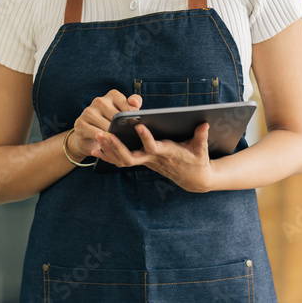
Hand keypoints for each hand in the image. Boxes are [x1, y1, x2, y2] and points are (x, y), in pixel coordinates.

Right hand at [68, 90, 142, 160]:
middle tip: (130, 134)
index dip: (132, 112)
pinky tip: (107, 142)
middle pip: (116, 114)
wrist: (88, 137)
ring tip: (120, 140)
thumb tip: (136, 105)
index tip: (137, 120)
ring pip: (106, 124)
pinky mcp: (80, 123)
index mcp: (112, 96)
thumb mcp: (122, 115)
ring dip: (114, 133)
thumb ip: (132, 106)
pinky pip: (95, 132)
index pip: (126, 101)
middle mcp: (99, 101)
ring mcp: (88, 111)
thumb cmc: (110, 124)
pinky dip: (103, 138)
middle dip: (123, 126)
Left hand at [94, 122, 213, 192]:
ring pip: (122, 160)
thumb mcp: (202, 149)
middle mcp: (153, 159)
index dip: (146, 138)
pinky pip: (122, 161)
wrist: (193, 179)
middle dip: (115, 146)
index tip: (138, 126)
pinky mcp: (143, 162)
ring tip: (97, 135)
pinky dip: (109, 155)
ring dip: (108, 149)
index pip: (153, 147)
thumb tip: (204, 123)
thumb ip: (201, 136)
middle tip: (104, 133)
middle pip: (129, 157)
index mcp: (166, 153)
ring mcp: (146, 162)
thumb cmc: (198, 161)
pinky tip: (97, 148)